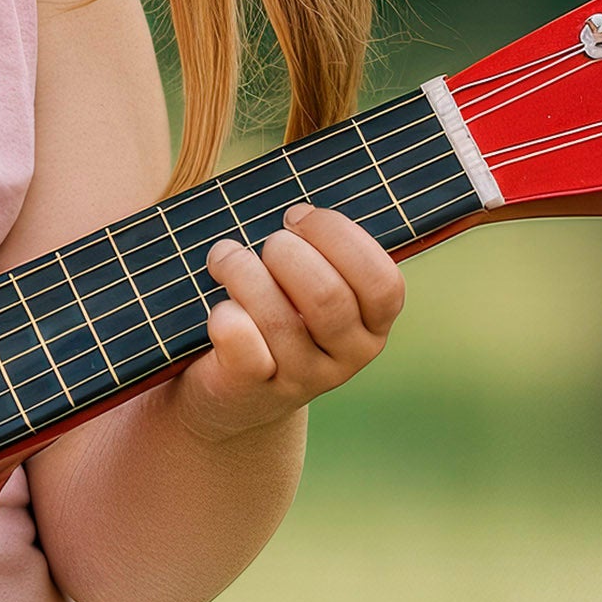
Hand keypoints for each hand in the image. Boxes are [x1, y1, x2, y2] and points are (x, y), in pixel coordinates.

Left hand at [171, 201, 405, 444]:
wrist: (232, 393)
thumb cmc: (273, 316)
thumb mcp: (307, 288)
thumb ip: (319, 253)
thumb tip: (297, 208)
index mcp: (373, 323)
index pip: (381, 281)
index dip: (338, 237)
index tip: (296, 216)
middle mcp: (348, 356)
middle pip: (327, 296)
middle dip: (285, 253)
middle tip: (264, 244)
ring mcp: (304, 378)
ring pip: (279, 319)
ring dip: (242, 272)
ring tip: (224, 258)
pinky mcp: (254, 389)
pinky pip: (242, 345)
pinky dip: (226, 314)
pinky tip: (220, 305)